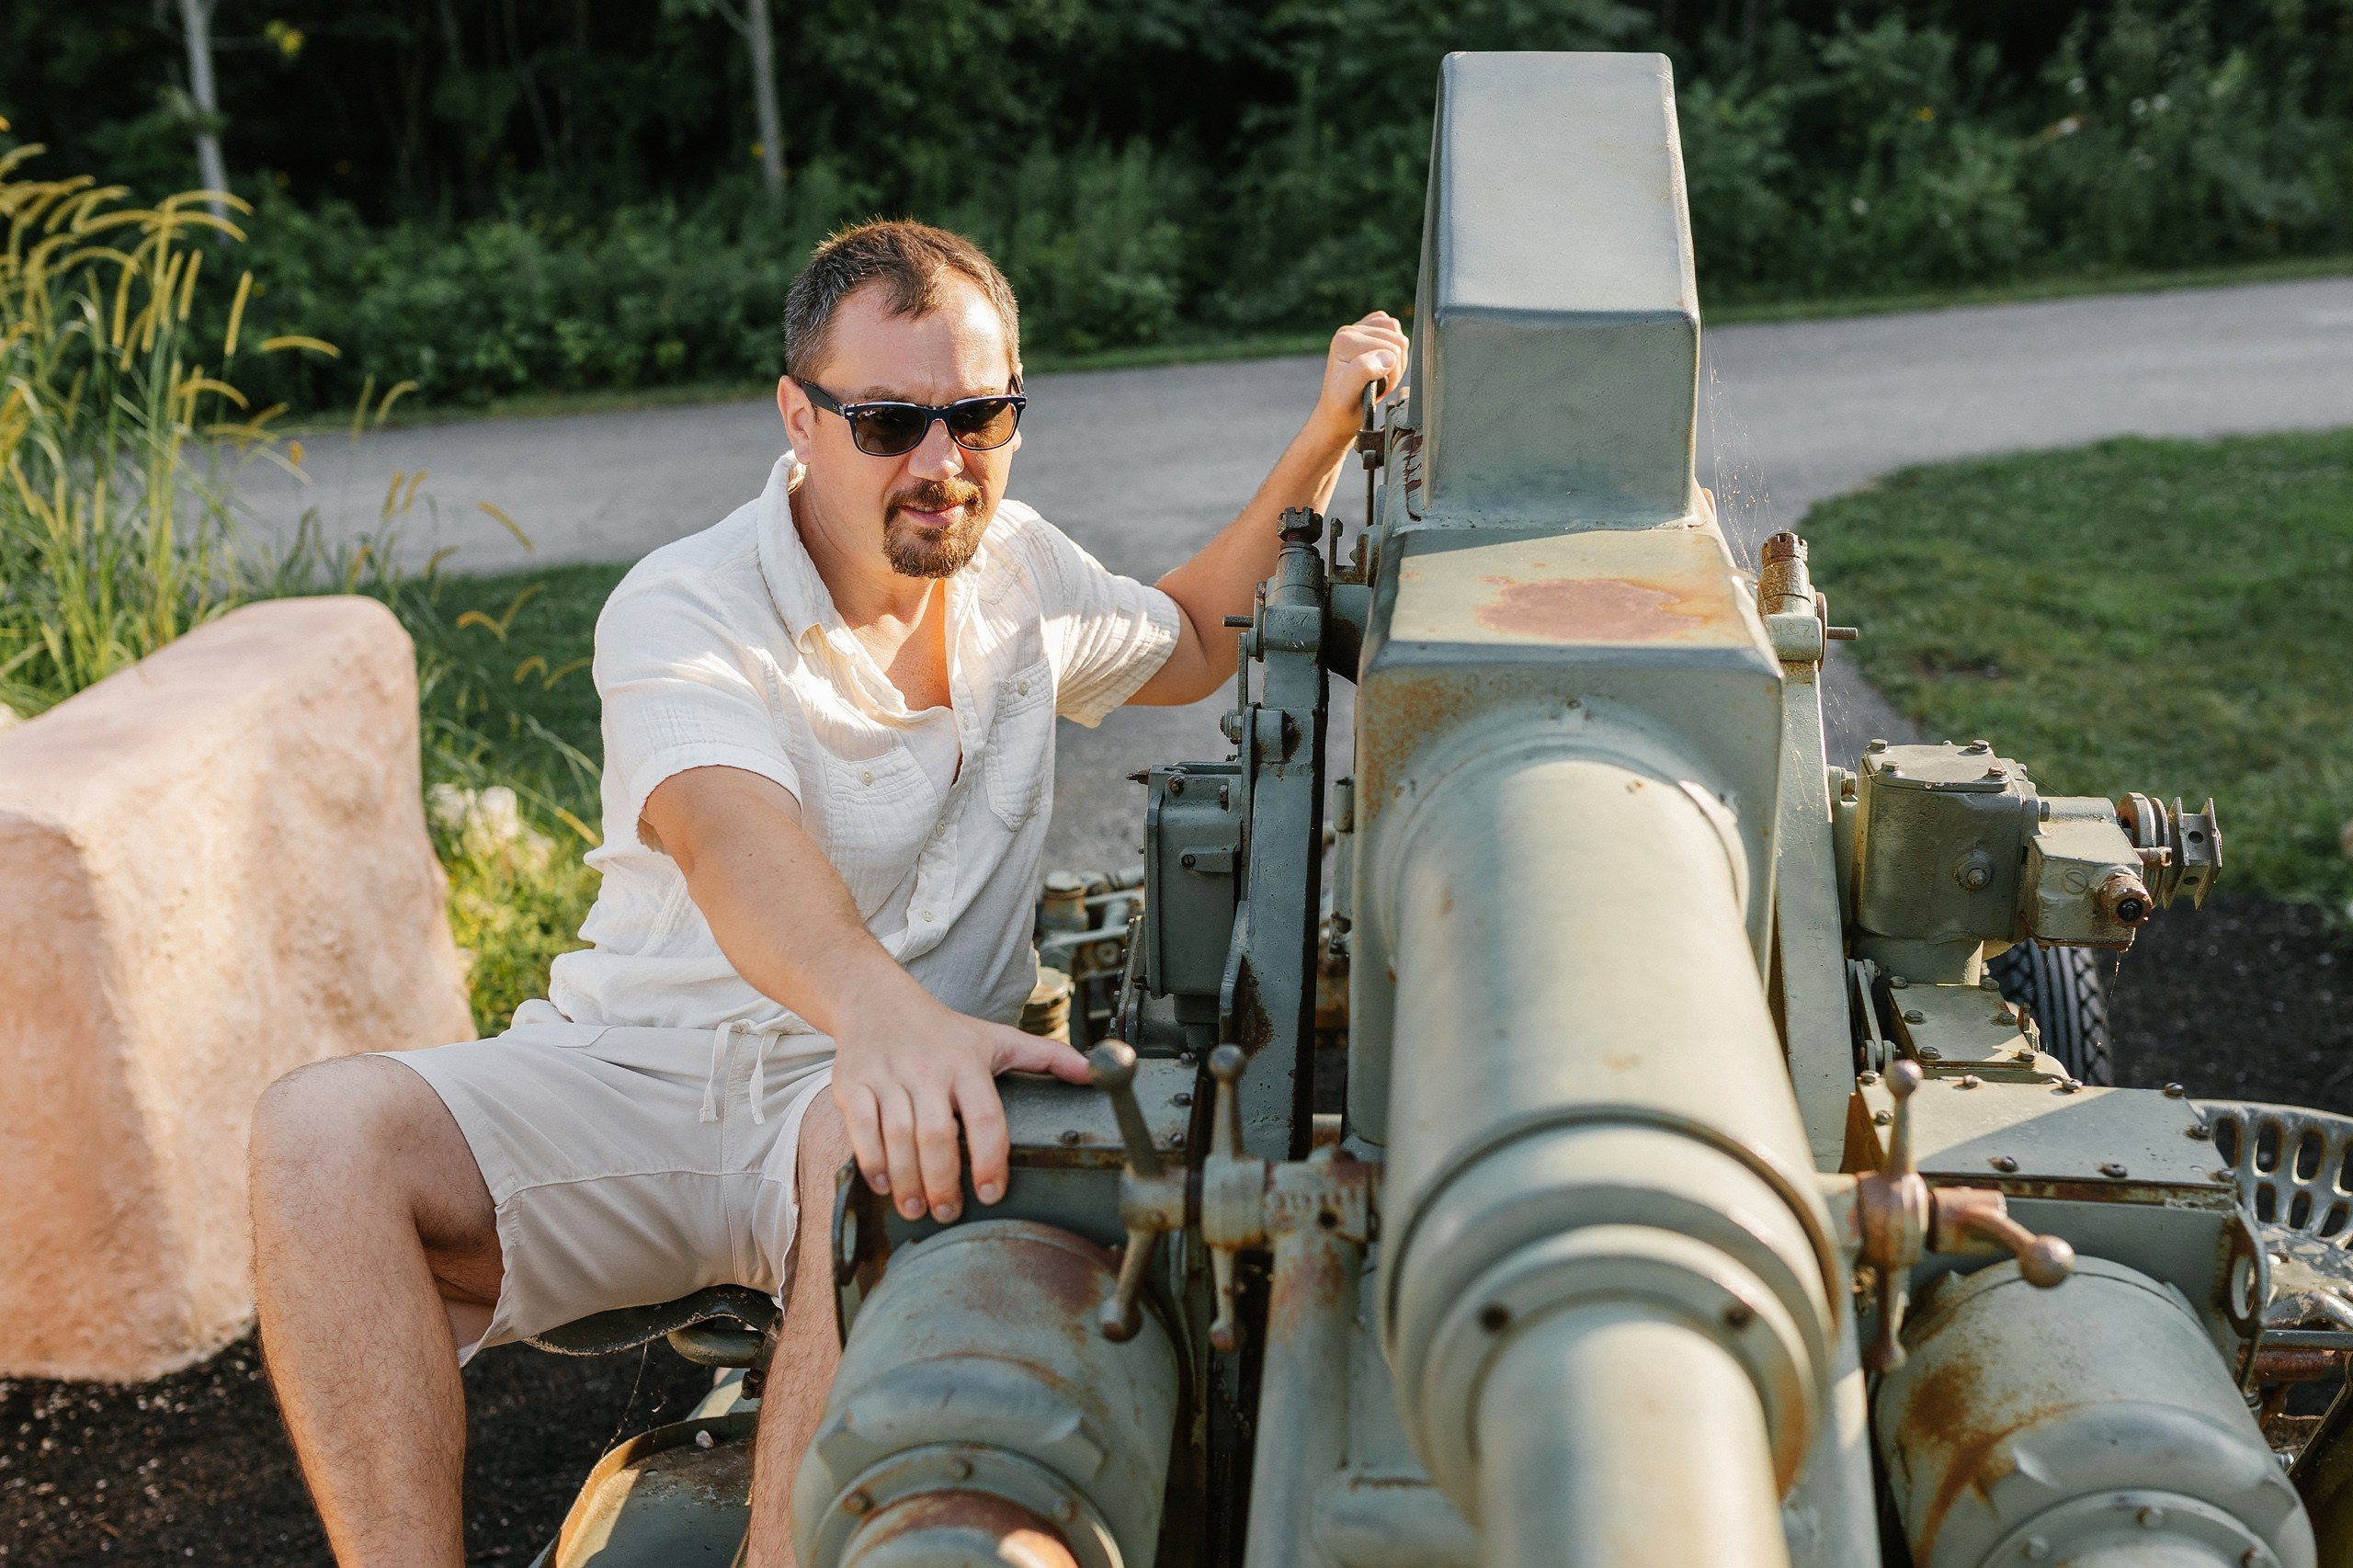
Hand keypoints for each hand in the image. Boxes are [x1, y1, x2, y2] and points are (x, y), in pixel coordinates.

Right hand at [829, 980, 1090, 1222]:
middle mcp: (927, 1069)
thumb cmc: (944, 1031)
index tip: (993, 1193)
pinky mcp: (852, 1084)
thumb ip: (1048, 1056)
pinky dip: (872, 1161)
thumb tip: (1095, 1071)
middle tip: (949, 1212)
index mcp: (967, 1062)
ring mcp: (887, 1077)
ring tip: (918, 1208)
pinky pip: (860, 1129)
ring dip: (908, 1181)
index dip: (990, 1160)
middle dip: (943, 1181)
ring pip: (896, 1136)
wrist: (876, 1000)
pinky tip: (885, 1184)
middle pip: (936, 1135)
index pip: (984, 1117)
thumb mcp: (998, 1037)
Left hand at [1315, 311, 1408, 433]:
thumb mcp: (1348, 393)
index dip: (1391, 374)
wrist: (1339, 411)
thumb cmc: (1344, 406)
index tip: (1375, 389)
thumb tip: (1387, 356)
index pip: (1392, 350)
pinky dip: (1395, 352)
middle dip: (1394, 368)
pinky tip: (1382, 365)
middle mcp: (1349, 331)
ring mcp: (1359, 330)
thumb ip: (1363, 370)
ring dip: (1396, 362)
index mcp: (1345, 340)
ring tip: (1380, 376)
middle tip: (1377, 384)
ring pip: (1399, 336)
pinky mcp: (1368, 331)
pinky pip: (1395, 332)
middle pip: (1398, 341)